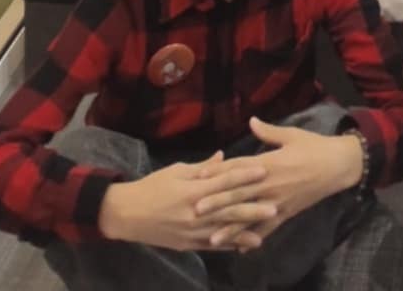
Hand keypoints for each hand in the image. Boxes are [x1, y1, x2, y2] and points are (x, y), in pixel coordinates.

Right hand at [98, 154, 260, 253]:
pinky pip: (212, 245)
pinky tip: (242, 245)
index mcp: (193, 191)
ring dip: (245, 230)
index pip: (224, 182)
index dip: (245, 176)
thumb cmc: (152, 187)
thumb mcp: (176, 171)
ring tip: (264, 231)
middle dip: (253, 207)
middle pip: (229, 209)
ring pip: (223, 231)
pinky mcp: (187, 244)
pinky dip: (228, 245)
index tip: (264, 170)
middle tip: (275, 205)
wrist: (127, 214)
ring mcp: (191, 232)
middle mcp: (195, 213)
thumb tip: (223, 157)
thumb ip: (202, 168)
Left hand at [192, 121, 365, 240]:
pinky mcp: (286, 213)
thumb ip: (268, 132)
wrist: (338, 166)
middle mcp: (270, 184)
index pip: (239, 168)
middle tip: (195, 210)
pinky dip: (254, 238)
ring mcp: (278, 201)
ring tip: (212, 238)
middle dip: (216, 203)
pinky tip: (241, 248)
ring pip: (250, 216)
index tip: (199, 177)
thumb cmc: (314, 146)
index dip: (219, 172)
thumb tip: (251, 120)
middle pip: (239, 194)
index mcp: (270, 163)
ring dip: (230, 227)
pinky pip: (268, 228)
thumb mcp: (292, 134)